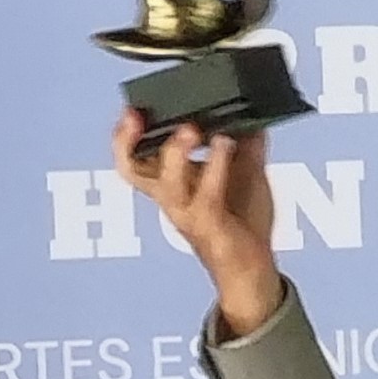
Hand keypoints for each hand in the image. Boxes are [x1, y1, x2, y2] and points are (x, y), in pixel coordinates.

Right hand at [111, 109, 282, 335]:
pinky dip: (215, 167)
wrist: (255, 268)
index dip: (123, 136)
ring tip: (191, 128)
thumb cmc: (243, 222)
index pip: (131, 158)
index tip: (131, 110)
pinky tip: (225, 145)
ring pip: (166, 183)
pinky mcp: (211, 227)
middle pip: (132, 170)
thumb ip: (246, 143)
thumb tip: (251, 111)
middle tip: (134, 115)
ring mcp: (188, 214)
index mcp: (170, 184)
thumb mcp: (246, 173)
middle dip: (126, 142)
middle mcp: (171, 199)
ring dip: (176, 153)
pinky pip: (206, 196)